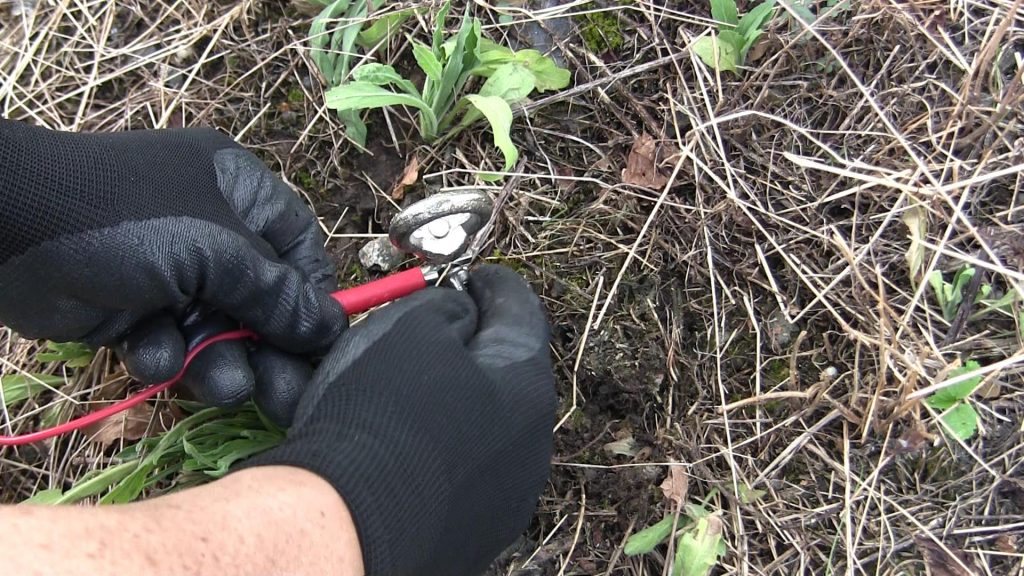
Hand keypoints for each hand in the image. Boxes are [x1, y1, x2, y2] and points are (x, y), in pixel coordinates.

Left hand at [0, 120, 345, 424]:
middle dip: (270, 348)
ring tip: (223, 386)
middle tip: (288, 396)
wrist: (4, 230)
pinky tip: (149, 354)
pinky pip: (169, 342)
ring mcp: (168, 273)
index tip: (325, 345)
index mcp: (237, 193)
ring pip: (217, 331)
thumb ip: (276, 294)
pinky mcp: (131, 311)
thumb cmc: (124, 218)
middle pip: (260, 301)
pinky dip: (163, 355)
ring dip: (221, 361)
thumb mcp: (215, 250)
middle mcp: (208, 230)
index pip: (297, 249)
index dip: (313, 298)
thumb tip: (332, 328)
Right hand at [242, 265, 555, 574]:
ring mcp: (505, 498)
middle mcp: (531, 447)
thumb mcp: (412, 329)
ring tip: (403, 393)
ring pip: (481, 431)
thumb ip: (446, 308)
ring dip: (452, 404)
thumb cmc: (382, 414)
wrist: (347, 527)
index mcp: (526, 387)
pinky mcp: (472, 536)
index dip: (493, 285)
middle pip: (503, 378)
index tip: (473, 275)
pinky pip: (458, 475)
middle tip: (432, 331)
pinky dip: (435, 452)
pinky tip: (397, 448)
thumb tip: (461, 314)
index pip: (521, 314)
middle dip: (471, 349)